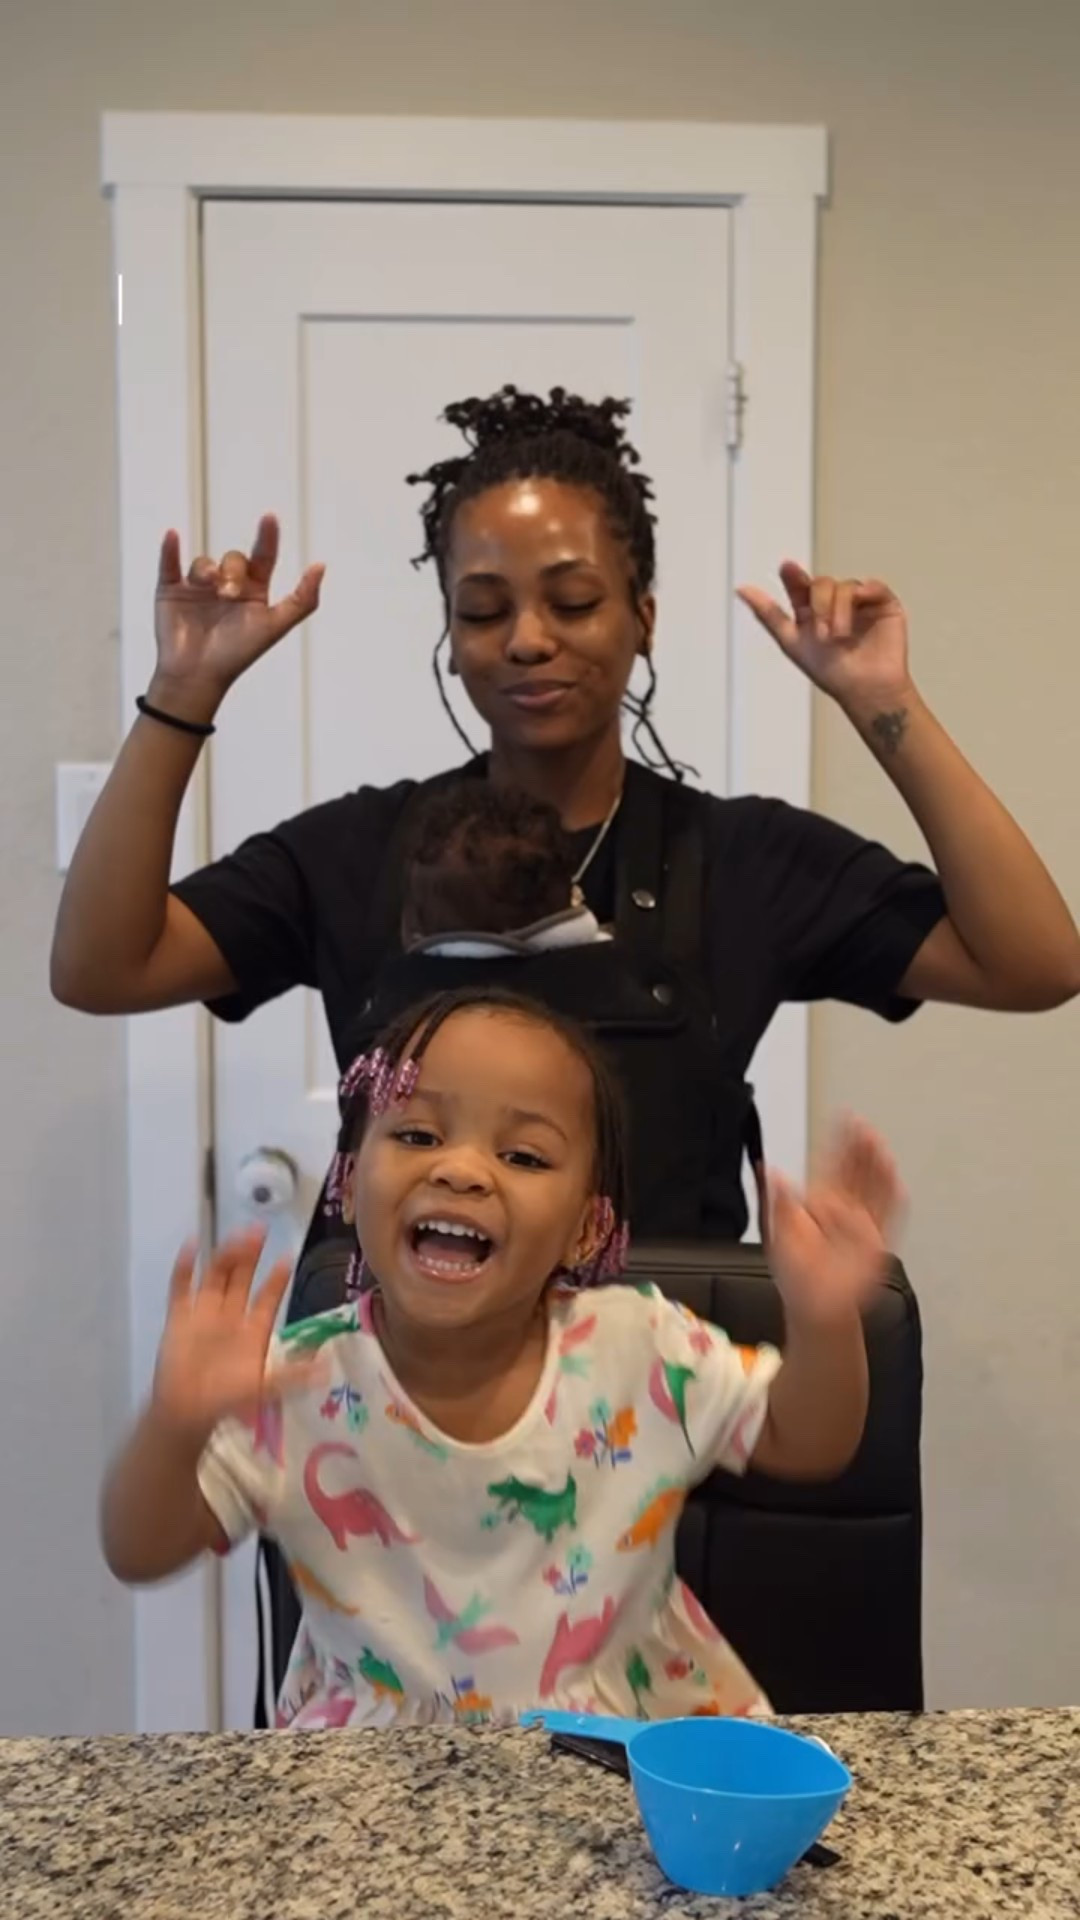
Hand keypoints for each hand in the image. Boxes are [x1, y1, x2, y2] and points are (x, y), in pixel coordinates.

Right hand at [152, 515, 323, 719]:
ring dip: (208, 570)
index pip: (263, 557)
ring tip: (209, 588)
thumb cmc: (237, 654)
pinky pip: (169, 563)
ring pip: (205, 562)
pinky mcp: (171, 591)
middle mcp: (227, 587)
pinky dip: (170, 549)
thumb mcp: (275, 625)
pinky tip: (173, 535)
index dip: (268, 537)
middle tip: (229, 594)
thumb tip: (320, 565)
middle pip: (234, 559)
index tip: (270, 518)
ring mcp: (198, 588)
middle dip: (233, 571)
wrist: (198, 675)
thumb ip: (302, 599)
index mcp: (253, 593)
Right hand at [152, 1229, 321, 1445]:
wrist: (187, 1412)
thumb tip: (327, 1370)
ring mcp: (204, 1313)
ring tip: (236, 1236)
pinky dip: (185, 1266)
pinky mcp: (179, 1317)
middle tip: (261, 1230)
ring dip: (225, 1256)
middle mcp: (231, 1314)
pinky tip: (192, 1244)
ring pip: (216, 1276)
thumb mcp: (265, 1387)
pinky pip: (181, 1287)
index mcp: (253, 1328)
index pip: (268, 1297)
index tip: (288, 1257)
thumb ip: (293, 1375)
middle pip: (242, 1278)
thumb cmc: (227, 1399)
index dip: (277, 1279)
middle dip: (251, 1256)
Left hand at [737, 562, 912, 715]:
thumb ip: (768, 614)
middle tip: (822, 633)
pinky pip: (873, 586)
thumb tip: (741, 588)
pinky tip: (861, 604)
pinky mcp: (883, 603)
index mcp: (812, 610)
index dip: (792, 576)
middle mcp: (835, 603)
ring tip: (840, 635)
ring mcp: (860, 602)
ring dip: (839, 610)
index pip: (800, 586)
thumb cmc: (831, 672)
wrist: (866, 688)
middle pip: (822, 583)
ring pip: (844, 586)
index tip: (786, 568)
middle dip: (819, 605)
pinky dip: (866, 592)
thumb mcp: (791, 642)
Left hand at [768, 1121, 903, 1327]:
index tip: (845, 1118)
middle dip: (860, 1148)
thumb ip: (780, 1202)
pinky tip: (895, 1178)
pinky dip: (893, 1197)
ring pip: (873, 1187)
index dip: (838, 1141)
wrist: (816, 1307)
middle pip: (855, 1170)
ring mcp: (861, 1223)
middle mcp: (842, 1208)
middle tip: (864, 1126)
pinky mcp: (876, 1240)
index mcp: (817, 1202)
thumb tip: (770, 1169)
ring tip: (879, 1145)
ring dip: (877, 1166)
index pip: (831, 1164)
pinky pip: (888, 1214)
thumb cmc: (795, 1275)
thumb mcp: (779, 1236)